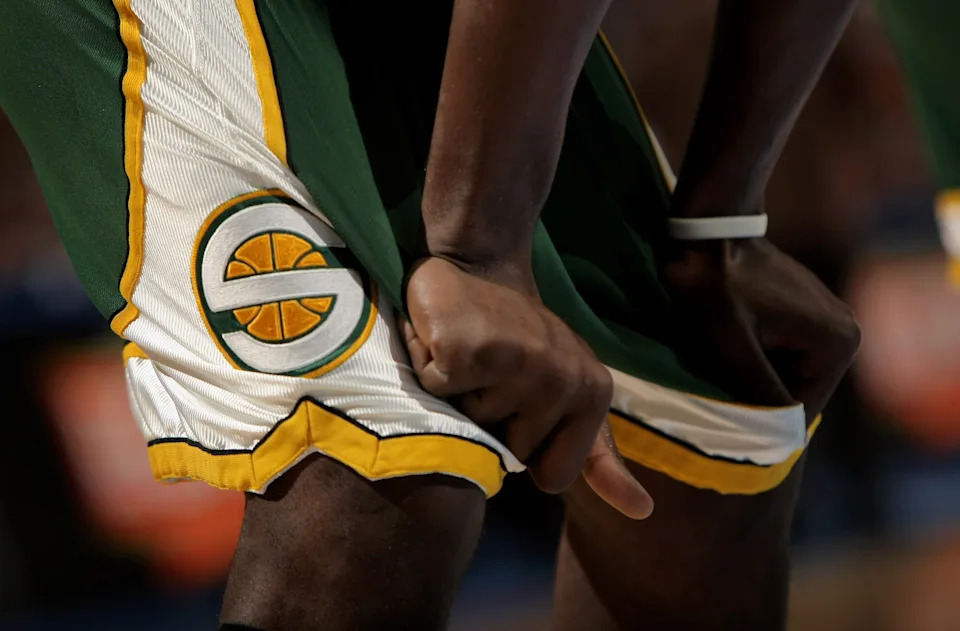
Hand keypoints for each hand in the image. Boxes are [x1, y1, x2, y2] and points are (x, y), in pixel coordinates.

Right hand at [403, 256, 652, 518]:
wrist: (476, 267)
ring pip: (469, 428)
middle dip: (486, 422)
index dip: (523, 450)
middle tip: (489, 374)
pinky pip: (438, 394)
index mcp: (593, 394)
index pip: (552, 477)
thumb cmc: (519, 344)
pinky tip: (445, 340)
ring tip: (469, 357)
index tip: (518, 404)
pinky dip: (429, 369)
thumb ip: (597, 459)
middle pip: (507, 455)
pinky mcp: (472, 350)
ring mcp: (521, 363)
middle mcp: (565, 379)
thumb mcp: (571, 403)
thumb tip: (642, 512)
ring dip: (456, 395)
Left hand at [662, 238, 860, 420]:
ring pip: (788, 371)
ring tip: (722, 362)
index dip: (764, 420)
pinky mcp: (807, 309)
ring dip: (755, 373)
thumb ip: (762, 392)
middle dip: (759, 392)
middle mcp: (845, 331)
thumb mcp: (734, 348)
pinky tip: (730, 344)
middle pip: (798, 390)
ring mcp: (828, 317)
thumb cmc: (716, 289)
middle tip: (719, 383)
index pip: (803, 409)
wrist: (706, 234)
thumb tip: (783, 438)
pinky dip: (758, 354)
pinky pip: (784, 350)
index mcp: (838, 342)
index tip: (729, 420)